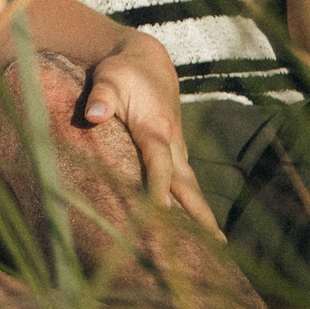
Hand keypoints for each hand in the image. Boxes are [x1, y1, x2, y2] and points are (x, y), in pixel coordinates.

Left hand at [80, 32, 214, 234]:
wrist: (147, 59)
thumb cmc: (122, 72)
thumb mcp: (108, 78)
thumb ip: (101, 98)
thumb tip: (93, 115)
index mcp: (156, 129)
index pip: (158, 165)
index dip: (159, 189)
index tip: (162, 215)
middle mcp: (173, 143)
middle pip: (187, 185)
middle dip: (198, 216)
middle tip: (212, 248)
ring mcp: (178, 149)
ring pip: (191, 188)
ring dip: (203, 216)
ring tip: (216, 248)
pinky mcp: (176, 153)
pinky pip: (186, 184)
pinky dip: (194, 206)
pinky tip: (198, 229)